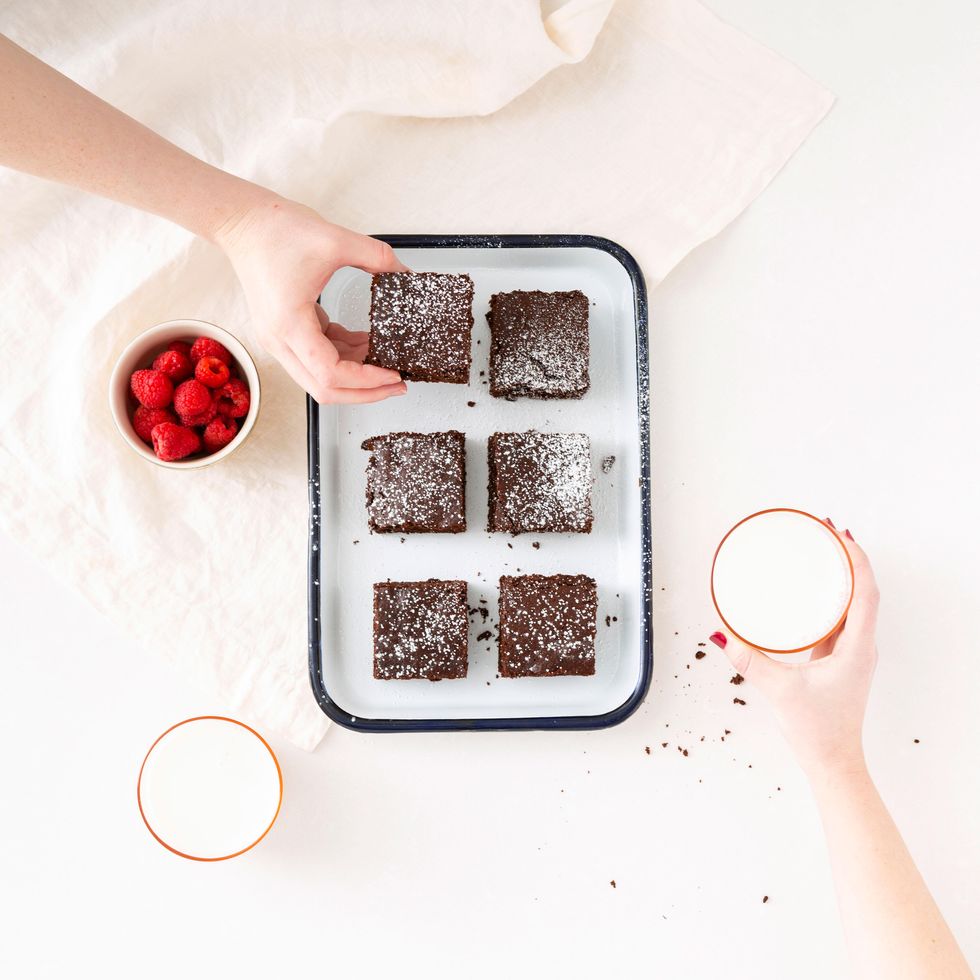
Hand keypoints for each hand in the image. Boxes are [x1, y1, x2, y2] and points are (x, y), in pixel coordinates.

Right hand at [215, 193, 408, 403]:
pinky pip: (318, 357)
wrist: (243, 222)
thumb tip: (405, 273)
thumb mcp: (335, 240)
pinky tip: (367, 343)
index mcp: (290, 325)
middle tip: (397, 383)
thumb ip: (377, 257)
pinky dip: (344, 355)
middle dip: (364, 391)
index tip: (393, 374)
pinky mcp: (285, 331)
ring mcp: (280, 339)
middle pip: (325, 389)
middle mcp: (280, 340)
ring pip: (321, 377)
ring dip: (355, 374)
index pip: (331, 375)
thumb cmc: (276, 230)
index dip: (366, 381)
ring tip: (388, 361)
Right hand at [710, 527, 879, 778]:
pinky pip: (839, 620)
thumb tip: (722, 635)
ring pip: (854, 604)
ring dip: (842, 577)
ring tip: (820, 554)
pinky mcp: (838, 660)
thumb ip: (750, 661)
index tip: (838, 534)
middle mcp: (860, 645)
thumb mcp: (780, 691)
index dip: (856, 558)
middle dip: (849, 558)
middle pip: (864, 590)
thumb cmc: (818, 730)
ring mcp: (851, 653)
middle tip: (826, 533)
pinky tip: (810, 594)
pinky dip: (829, 600)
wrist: (833, 761)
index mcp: (857, 647)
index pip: (866, 590)